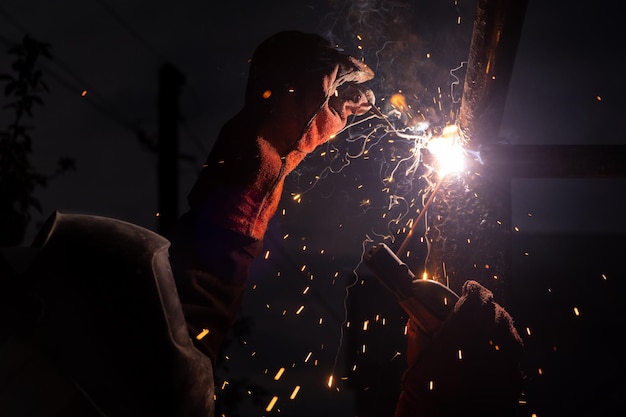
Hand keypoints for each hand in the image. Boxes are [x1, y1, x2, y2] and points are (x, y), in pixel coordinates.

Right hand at [395, 280, 523, 416]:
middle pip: (497, 314)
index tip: (469, 288)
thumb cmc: (426, 398)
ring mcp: (506, 367)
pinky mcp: (513, 386)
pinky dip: (505, 355)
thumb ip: (418, 339)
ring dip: (500, 329)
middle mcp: (489, 346)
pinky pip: (514, 361)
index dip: (474, 290)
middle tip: (476, 308)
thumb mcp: (415, 366)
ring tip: (487, 331)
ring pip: (510, 336)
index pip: (478, 298)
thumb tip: (415, 320)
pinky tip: (492, 360)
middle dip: (487, 308)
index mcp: (463, 334)